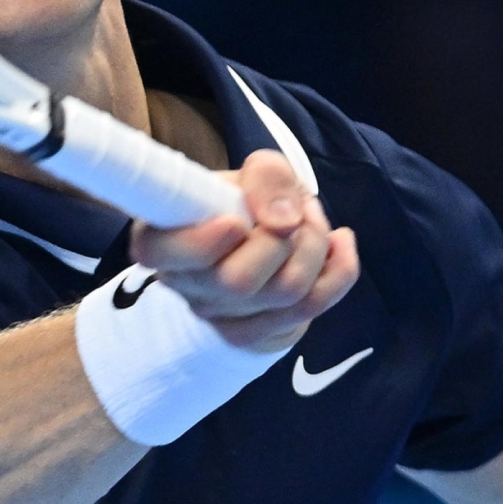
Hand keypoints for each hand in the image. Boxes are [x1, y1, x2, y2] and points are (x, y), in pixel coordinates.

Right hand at [128, 150, 358, 351]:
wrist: (254, 243)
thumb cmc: (240, 202)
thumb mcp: (248, 172)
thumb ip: (265, 177)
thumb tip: (285, 221)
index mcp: (162, 242)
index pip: (167, 257)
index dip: (203, 243)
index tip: (235, 221)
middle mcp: (186, 287)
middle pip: (239, 282)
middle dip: (284, 238)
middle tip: (295, 208)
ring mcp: (222, 317)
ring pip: (284, 293)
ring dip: (314, 245)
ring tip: (310, 217)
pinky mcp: (261, 331)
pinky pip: (312, 306)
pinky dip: (339, 270)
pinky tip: (341, 242)